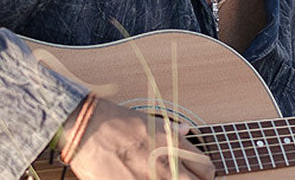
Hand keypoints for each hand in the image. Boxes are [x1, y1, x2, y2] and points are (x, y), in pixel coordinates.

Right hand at [59, 98, 215, 179]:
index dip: (205, 175)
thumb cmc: (115, 122)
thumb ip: (171, 130)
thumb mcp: (149, 120)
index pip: (206, 168)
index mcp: (173, 145)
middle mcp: (167, 165)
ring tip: (158, 178)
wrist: (88, 129)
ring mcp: (151, 179)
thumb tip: (186, 130)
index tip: (198, 176)